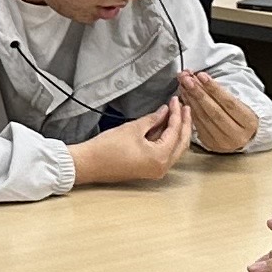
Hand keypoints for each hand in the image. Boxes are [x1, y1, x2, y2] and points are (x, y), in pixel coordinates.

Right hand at [69, 96, 191, 187]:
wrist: (88, 164)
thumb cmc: (107, 149)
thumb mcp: (133, 129)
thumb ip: (152, 119)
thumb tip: (164, 111)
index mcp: (160, 158)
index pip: (175, 132)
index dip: (176, 114)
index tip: (175, 100)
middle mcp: (162, 167)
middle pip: (181, 143)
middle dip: (183, 124)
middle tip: (183, 107)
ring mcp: (156, 170)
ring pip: (175, 149)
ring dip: (176, 132)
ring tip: (177, 114)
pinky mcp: (149, 169)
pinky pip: (165, 153)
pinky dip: (167, 140)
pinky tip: (165, 126)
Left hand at [176, 69, 265, 154]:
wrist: (247, 135)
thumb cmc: (243, 114)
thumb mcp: (241, 102)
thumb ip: (223, 92)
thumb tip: (200, 78)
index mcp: (248, 122)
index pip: (229, 103)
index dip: (214, 88)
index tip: (201, 75)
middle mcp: (236, 135)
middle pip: (214, 112)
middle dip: (198, 93)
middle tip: (187, 79)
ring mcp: (223, 141)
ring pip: (204, 118)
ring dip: (191, 100)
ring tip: (183, 85)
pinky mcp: (211, 144)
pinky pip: (197, 125)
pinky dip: (189, 110)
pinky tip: (184, 98)